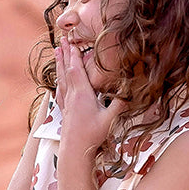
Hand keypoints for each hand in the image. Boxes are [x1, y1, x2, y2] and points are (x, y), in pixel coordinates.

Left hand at [55, 39, 126, 172]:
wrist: (74, 150)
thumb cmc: (92, 135)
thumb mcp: (109, 119)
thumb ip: (119, 104)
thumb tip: (132, 92)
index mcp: (82, 95)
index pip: (76, 70)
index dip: (74, 56)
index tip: (72, 42)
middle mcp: (71, 96)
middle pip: (67, 70)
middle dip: (65, 54)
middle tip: (62, 39)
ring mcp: (66, 103)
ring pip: (61, 78)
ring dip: (59, 63)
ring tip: (56, 51)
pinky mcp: (64, 110)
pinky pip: (60, 90)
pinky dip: (59, 80)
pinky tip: (58, 79)